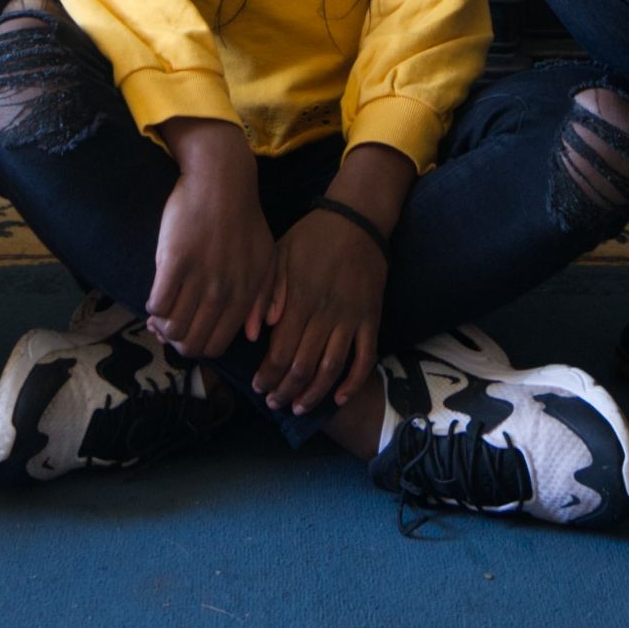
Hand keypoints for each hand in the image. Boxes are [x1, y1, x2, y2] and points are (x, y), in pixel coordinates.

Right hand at [143, 120, 274, 360]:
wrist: (221, 180)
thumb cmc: (244, 219)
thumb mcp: (265, 259)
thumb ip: (262, 299)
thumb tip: (250, 335)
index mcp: (245, 296)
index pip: (216, 345)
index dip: (196, 346)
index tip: (186, 332)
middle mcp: (224, 293)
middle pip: (191, 343)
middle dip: (176, 341)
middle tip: (168, 325)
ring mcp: (200, 278)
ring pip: (172, 328)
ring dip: (161, 325)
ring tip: (160, 312)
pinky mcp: (175, 261)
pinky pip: (158, 303)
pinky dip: (153, 306)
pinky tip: (155, 295)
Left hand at [251, 152, 407, 415]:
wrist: (356, 220)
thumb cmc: (309, 238)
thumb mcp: (277, 256)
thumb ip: (266, 294)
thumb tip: (257, 333)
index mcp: (297, 300)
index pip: (280, 351)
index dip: (268, 376)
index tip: (258, 387)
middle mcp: (324, 313)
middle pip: (302, 366)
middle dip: (285, 391)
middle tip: (274, 403)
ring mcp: (350, 318)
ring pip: (331, 368)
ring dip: (313, 393)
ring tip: (298, 407)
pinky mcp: (371, 319)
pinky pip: (364, 357)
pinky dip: (352, 382)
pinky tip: (338, 398)